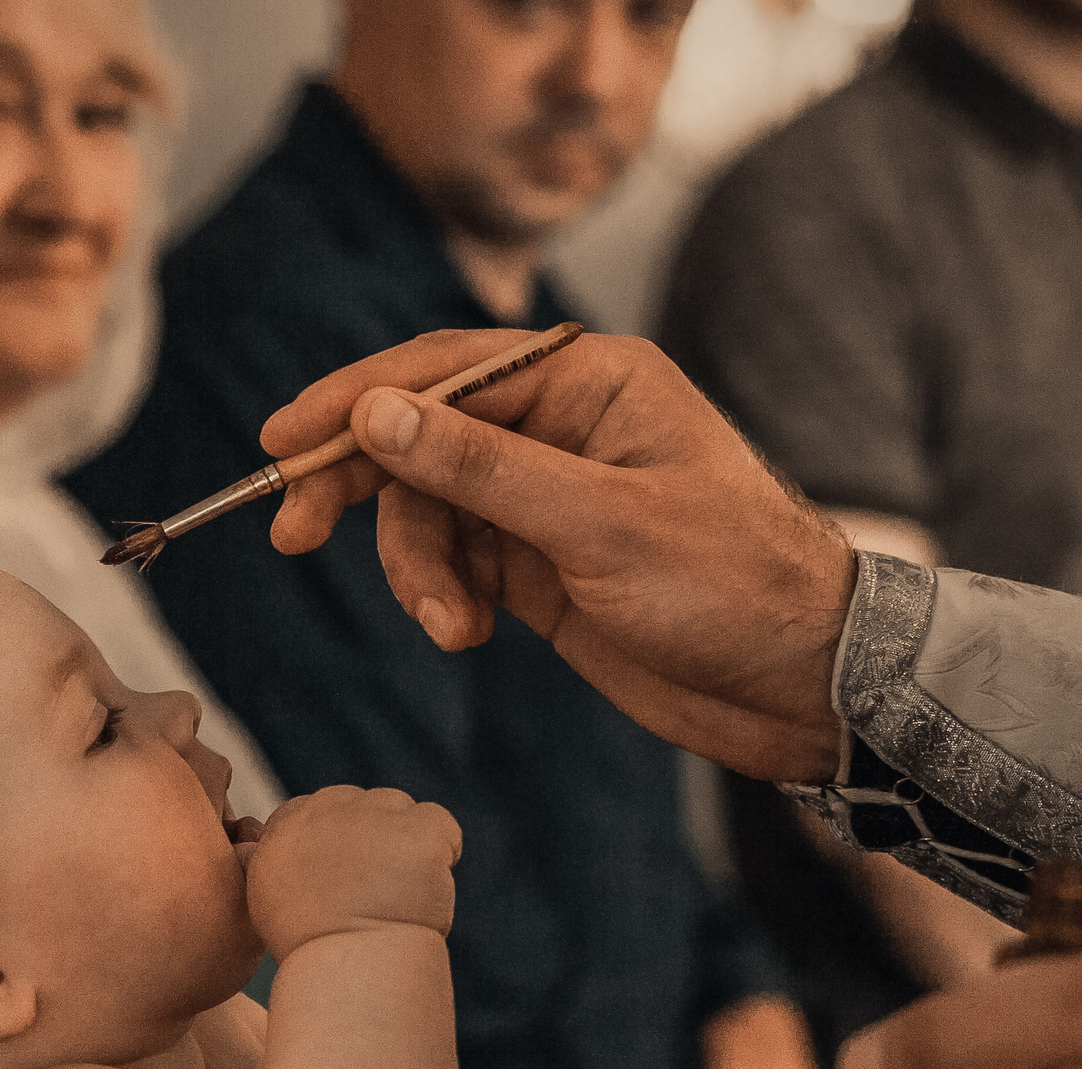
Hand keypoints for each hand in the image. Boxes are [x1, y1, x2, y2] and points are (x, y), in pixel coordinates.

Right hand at [243, 785, 461, 957]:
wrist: (349, 966)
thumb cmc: (307, 946)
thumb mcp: (264, 897)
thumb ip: (269, 859)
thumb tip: (260, 841)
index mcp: (289, 823)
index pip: (319, 810)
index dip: (337, 844)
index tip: (341, 881)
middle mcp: (329, 807)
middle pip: (361, 804)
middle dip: (371, 839)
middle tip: (373, 891)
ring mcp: (376, 815)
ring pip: (401, 809)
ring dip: (405, 842)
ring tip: (400, 893)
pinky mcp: (419, 829)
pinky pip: (442, 825)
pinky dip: (444, 851)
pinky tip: (428, 887)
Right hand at [261, 330, 856, 780]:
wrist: (800, 685)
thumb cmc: (733, 586)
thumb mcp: (601, 525)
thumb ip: (481, 468)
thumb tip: (377, 414)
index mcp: (588, 381)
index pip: (440, 370)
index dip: (353, 401)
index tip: (281, 442)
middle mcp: (560, 427)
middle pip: (418, 438)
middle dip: (359, 487)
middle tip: (291, 531)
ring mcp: (546, 499)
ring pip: (429, 512)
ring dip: (416, 569)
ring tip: (451, 627)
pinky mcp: (539, 565)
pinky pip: (454, 562)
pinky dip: (443, 597)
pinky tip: (467, 632)